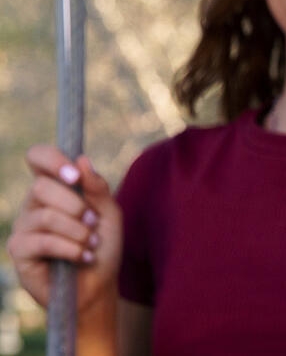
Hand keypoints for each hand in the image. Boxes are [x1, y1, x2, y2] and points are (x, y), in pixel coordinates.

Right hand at [7, 145, 122, 312]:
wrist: (99, 285)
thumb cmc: (102, 246)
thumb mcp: (109, 214)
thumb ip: (97, 188)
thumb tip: (81, 160)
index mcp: (54, 188)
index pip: (38, 157)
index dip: (51, 159)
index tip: (74, 176)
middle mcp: (33, 204)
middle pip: (41, 187)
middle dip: (75, 205)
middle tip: (92, 221)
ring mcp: (23, 227)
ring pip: (46, 216)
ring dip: (78, 231)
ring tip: (91, 243)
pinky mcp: (19, 251)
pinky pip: (43, 242)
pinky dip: (71, 249)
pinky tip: (83, 257)